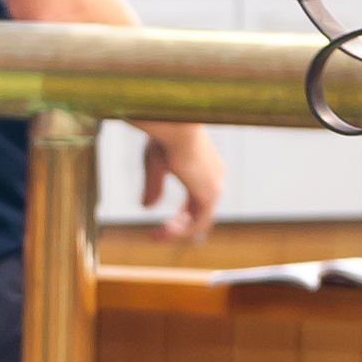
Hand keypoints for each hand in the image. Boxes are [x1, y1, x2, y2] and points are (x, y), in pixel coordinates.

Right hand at [138, 123, 223, 243]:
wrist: (175, 126)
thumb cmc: (164, 137)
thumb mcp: (155, 165)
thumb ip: (154, 187)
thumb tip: (146, 207)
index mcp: (205, 168)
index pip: (197, 200)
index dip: (180, 215)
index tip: (163, 225)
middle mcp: (214, 178)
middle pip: (199, 213)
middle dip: (178, 225)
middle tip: (156, 234)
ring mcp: (214, 187)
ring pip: (200, 221)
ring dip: (178, 231)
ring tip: (156, 236)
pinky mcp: (209, 193)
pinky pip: (198, 223)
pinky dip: (181, 230)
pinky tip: (163, 231)